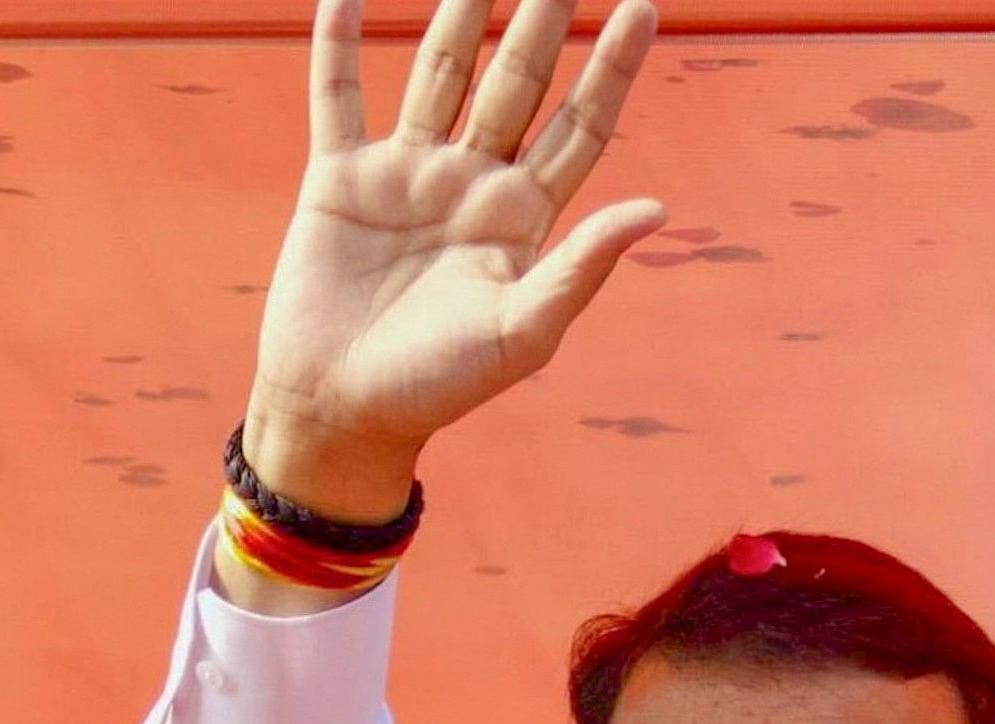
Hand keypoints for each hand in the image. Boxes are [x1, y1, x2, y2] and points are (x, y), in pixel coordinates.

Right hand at [242, 0, 665, 521]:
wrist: (344, 411)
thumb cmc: (442, 386)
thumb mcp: (526, 331)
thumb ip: (584, 266)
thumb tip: (657, 208)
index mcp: (526, 218)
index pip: (580, 126)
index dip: (611, 69)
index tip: (643, 7)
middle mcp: (473, 183)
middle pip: (516, 82)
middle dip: (541, 19)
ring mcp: (407, 175)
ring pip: (438, 72)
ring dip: (458, 13)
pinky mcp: (339, 180)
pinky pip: (339, 99)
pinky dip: (337, 48)